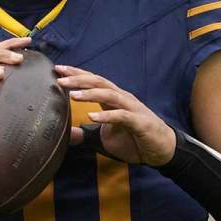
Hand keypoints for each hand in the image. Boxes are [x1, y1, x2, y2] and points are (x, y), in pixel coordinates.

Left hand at [55, 65, 176, 165]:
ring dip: (90, 93)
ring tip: (73, 94)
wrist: (162, 151)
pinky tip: (92, 116)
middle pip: (99, 82)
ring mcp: (132, 109)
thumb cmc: (135, 140)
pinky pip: (121, 116)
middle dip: (78, 79)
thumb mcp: (106, 137)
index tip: (57, 69)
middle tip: (59, 78)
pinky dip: (106, 116)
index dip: (76, 74)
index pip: (93, 81)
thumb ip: (87, 133)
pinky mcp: (139, 123)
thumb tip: (66, 134)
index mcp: (113, 99)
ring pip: (110, 94)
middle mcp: (122, 99)